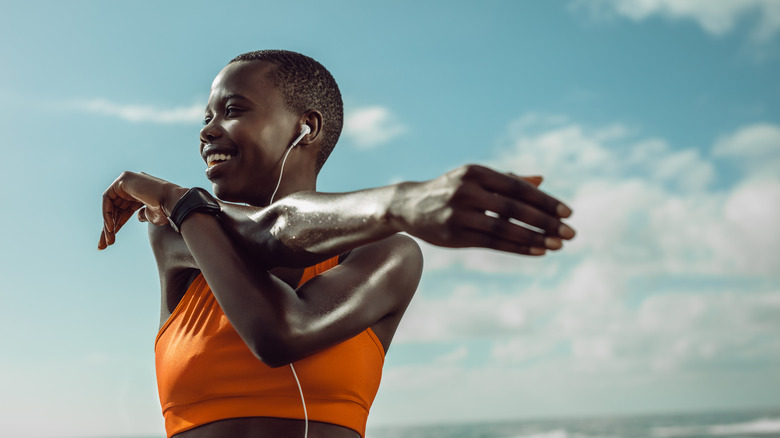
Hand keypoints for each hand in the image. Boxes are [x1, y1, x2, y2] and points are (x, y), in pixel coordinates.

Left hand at [98, 171, 185, 249]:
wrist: (174, 203)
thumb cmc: (167, 211)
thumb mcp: (152, 215)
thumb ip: (143, 215)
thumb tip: (138, 216)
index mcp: (142, 193)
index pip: (124, 210)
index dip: (117, 225)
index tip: (111, 241)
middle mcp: (134, 184)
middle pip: (115, 208)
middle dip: (108, 227)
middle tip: (104, 244)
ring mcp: (129, 180)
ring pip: (110, 205)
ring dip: (107, 224)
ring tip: (108, 239)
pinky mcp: (124, 179)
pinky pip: (108, 198)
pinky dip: (106, 213)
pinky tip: (110, 227)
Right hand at [389, 164, 574, 255]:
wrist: (410, 205)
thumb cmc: (451, 189)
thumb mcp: (476, 179)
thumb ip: (508, 179)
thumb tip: (542, 179)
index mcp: (477, 172)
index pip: (518, 187)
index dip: (545, 200)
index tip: (568, 212)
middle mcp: (467, 191)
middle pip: (514, 208)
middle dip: (546, 222)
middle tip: (571, 233)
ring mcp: (459, 214)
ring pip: (504, 229)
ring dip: (535, 238)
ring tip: (558, 245)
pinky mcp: (455, 235)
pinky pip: (493, 243)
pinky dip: (518, 248)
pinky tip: (538, 251)